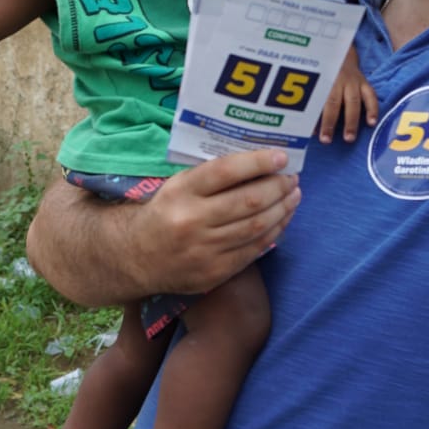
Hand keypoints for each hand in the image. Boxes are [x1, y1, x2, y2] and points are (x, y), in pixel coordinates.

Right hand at [27, 148, 301, 305]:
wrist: (133, 258)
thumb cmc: (162, 212)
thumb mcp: (174, 186)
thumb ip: (209, 177)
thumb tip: (257, 160)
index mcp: (179, 192)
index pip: (225, 172)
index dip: (258, 162)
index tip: (281, 156)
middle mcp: (191, 221)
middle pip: (248, 201)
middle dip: (278, 187)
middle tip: (293, 177)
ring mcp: (203, 250)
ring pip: (255, 227)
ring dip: (282, 209)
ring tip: (294, 195)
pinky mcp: (213, 272)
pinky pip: (252, 250)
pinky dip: (273, 233)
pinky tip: (282, 220)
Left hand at [317, 44, 378, 142]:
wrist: (343, 54)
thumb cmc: (327, 75)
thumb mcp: (318, 83)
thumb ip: (314, 104)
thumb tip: (309, 129)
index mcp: (322, 81)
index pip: (317, 101)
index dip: (313, 118)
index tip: (310, 134)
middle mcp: (338, 81)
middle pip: (333, 102)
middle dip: (330, 121)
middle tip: (327, 140)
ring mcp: (353, 81)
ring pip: (352, 101)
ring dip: (351, 121)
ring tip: (350, 138)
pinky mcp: (365, 83)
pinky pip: (371, 96)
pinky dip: (372, 110)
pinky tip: (372, 123)